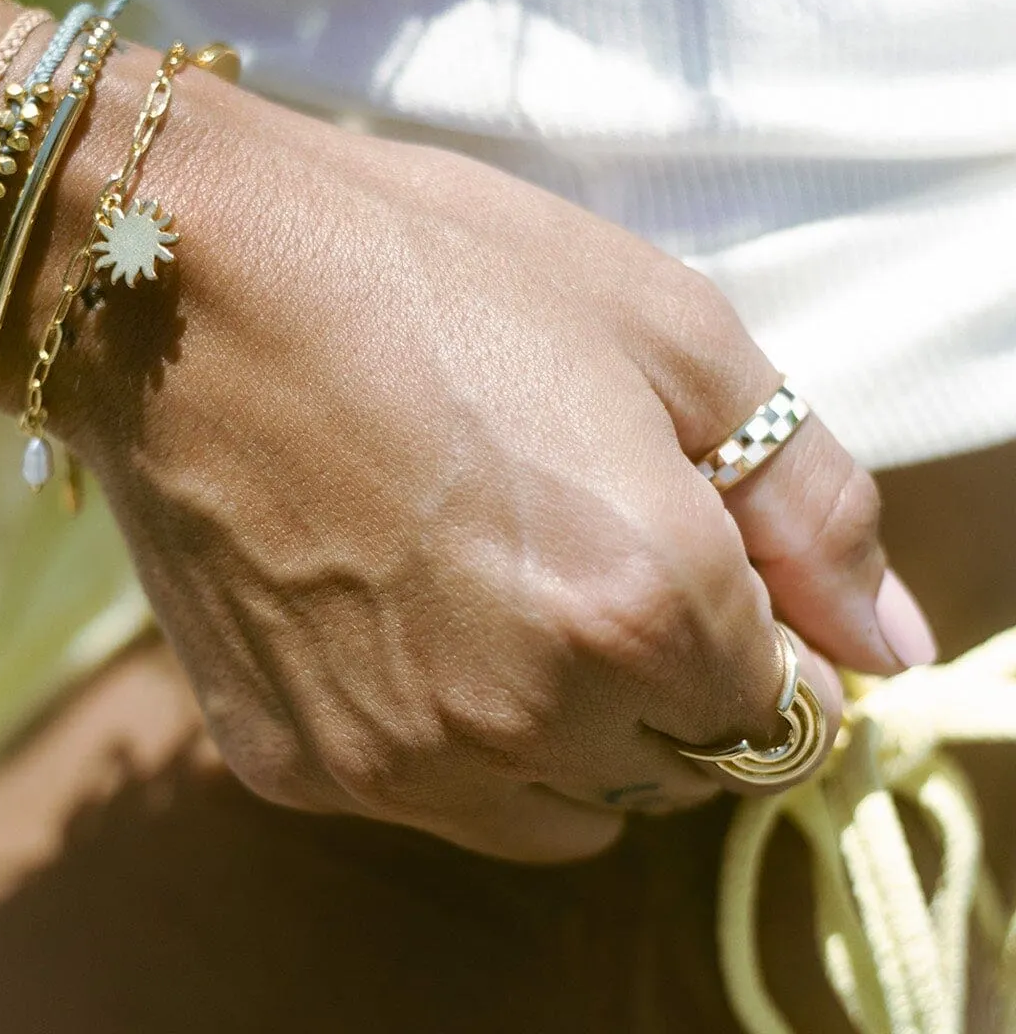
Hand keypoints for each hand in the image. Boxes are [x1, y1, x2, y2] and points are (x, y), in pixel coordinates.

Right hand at [17, 59, 937, 861]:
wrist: (181, 271)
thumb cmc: (424, 264)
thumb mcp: (661, 324)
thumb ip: (808, 500)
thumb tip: (893, 643)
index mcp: (643, 604)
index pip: (788, 710)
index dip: (752, 620)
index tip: (685, 540)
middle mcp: (524, 717)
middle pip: (674, 767)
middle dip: (663, 673)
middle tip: (570, 528)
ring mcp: (395, 758)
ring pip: (555, 809)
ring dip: (560, 721)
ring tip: (480, 569)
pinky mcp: (291, 763)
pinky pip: (424, 792)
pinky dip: (438, 724)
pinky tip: (382, 594)